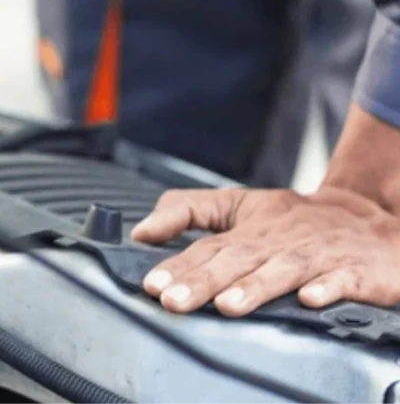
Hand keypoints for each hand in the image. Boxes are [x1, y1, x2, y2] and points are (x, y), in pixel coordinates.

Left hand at [129, 187, 399, 316]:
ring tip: (227, 305)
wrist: (371, 214)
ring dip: (255, 287)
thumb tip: (141, 231)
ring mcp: (317, 254)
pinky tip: (309, 300)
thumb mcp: (241, 205)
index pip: (207, 246)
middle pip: (236, 260)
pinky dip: (327, 288)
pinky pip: (341, 279)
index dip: (178, 265)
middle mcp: (279, 240)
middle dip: (203, 280)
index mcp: (250, 227)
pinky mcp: (356, 270)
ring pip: (283, 270)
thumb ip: (187, 211)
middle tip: (173, 300)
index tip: (152, 284)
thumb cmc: (296, 218)